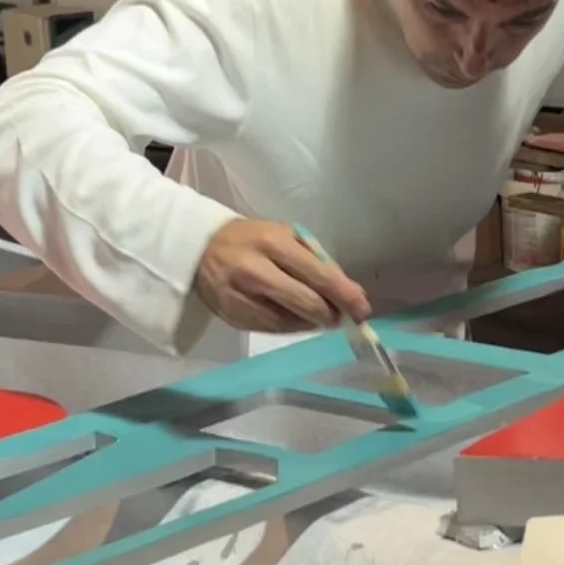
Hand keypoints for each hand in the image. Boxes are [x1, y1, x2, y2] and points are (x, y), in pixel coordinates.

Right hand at [195, 219, 370, 334]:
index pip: (318, 275)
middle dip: (331, 313)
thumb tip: (349, 291)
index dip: (345, 295)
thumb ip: (316, 260)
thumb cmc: (252, 238)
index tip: (363, 309)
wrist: (200, 249)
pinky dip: (293, 326)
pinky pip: (274, 329)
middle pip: (306, 303)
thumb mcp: (284, 235)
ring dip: (313, 321)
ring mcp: (242, 298)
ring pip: (292, 322)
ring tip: (319, 313)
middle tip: (342, 315)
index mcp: (273, 243)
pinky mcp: (234, 318)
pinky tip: (297, 317)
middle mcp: (256, 271)